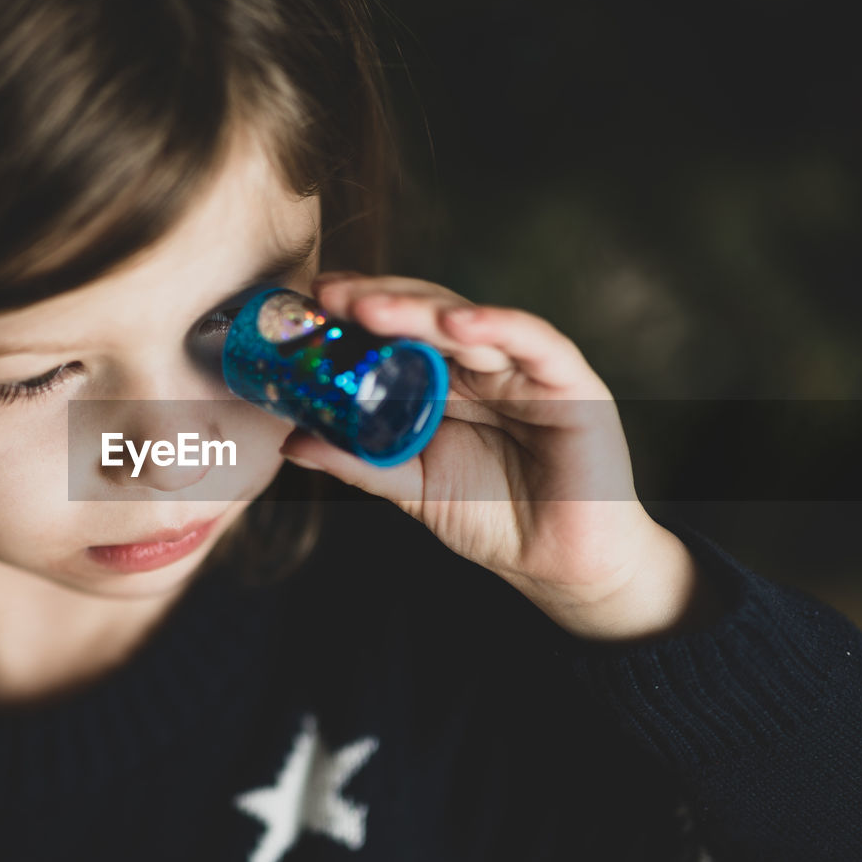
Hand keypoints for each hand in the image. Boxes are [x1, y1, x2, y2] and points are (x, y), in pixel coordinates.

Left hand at [280, 272, 720, 641]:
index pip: (399, 331)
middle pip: (427, 315)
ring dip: (419, 310)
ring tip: (371, 308)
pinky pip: (535, 341)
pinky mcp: (571, 382)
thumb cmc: (493, 518)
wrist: (559, 565)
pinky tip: (457, 324)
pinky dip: (498, 326)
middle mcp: (483, 365)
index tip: (311, 301)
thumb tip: (290, 441)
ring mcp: (526, 369)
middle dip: (377, 301)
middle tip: (330, 296)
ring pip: (470, 321)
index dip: (356, 311)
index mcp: (447, 382)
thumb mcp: (412, 486)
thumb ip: (358, 461)